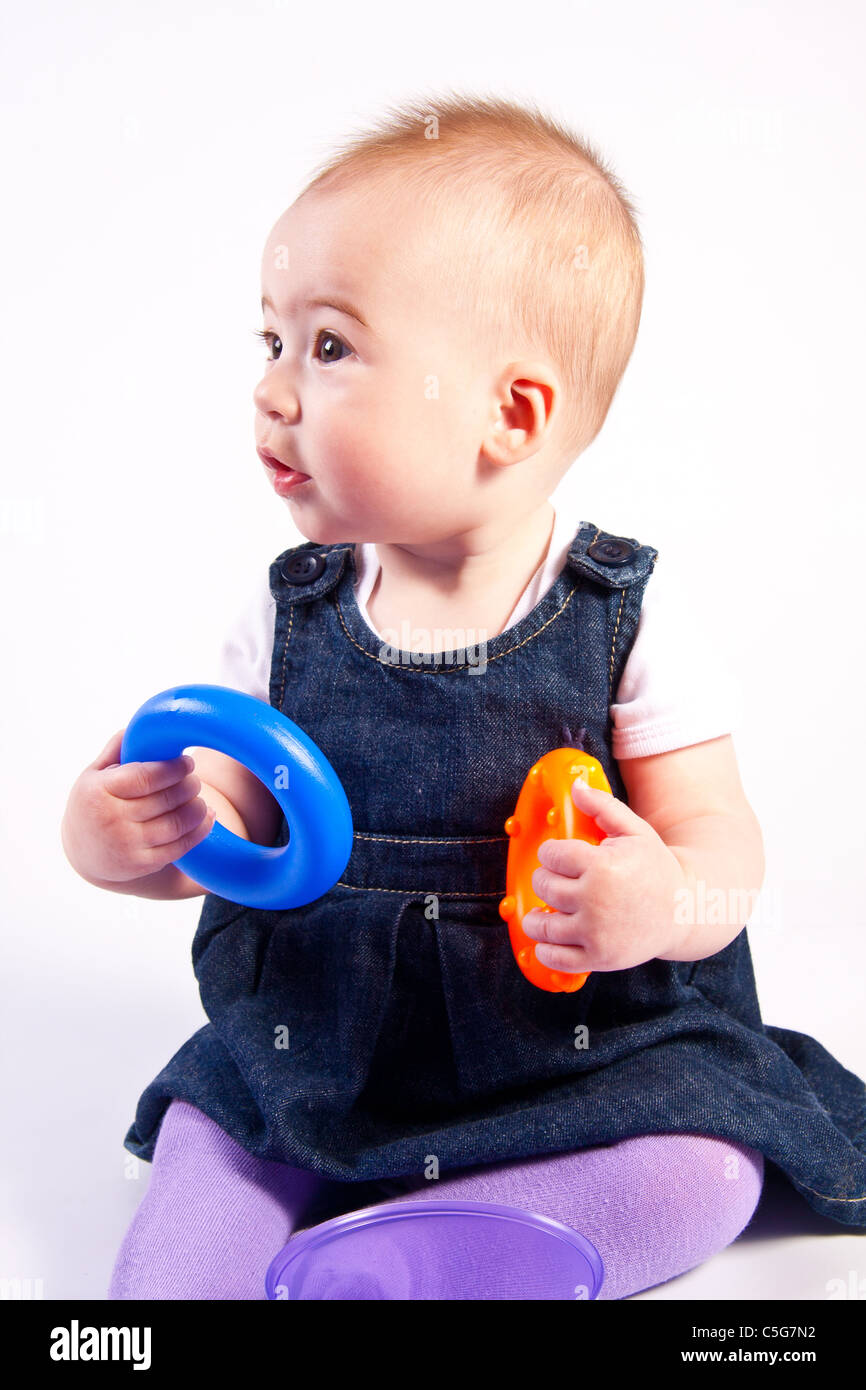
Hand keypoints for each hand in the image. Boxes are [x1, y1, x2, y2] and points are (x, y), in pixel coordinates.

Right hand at [60, 729, 216, 884]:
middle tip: (194, 780)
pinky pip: (179, 847)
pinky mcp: (140, 863)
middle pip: (165, 799)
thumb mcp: (94, 774)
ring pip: (176, 824)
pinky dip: (199, 830)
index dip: (173, 768)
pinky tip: (207, 817)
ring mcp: (126, 844)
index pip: (146, 777)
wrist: (84, 852)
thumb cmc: (94, 802)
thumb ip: (117, 749)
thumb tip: (142, 725)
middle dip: (189, 786)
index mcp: (99, 791)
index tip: (187, 762)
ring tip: (200, 798)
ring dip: (197, 808)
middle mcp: (111, 819)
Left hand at [521, 777, 687, 973]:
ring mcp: (596, 933)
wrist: (685, 911)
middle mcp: (596, 901)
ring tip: (544, 912)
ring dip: (536, 918)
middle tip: (555, 881)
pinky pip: (556, 958)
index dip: (551, 853)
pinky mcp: (598, 958)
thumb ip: (603, 806)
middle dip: (545, 880)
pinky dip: (545, 950)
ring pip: (542, 925)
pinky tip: (550, 939)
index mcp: (603, 866)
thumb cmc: (657, 869)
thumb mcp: (635, 831)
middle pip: (544, 886)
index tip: (558, 857)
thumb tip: (576, 785)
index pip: (551, 855)